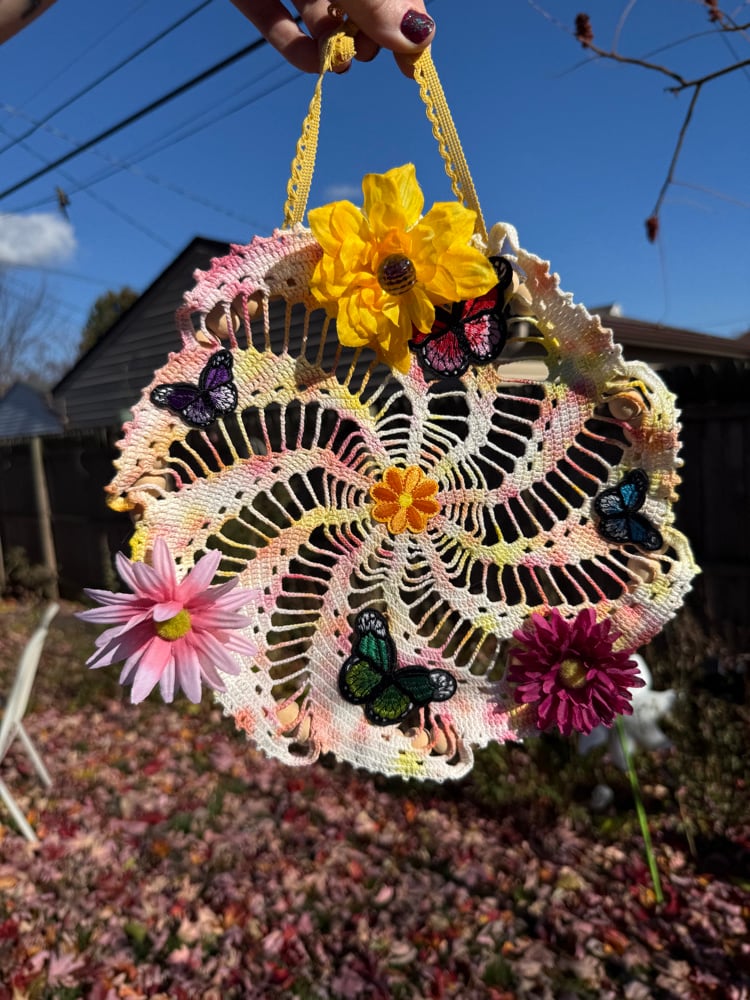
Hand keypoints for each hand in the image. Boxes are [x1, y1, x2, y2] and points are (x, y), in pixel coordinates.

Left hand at [229, 0, 434, 74]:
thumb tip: (418, 35)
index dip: (409, 22)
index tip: (413, 65)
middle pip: (360, 2)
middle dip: (369, 33)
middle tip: (365, 51)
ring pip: (320, 13)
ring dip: (335, 44)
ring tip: (340, 61)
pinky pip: (276, 20)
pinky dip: (294, 45)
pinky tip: (313, 63)